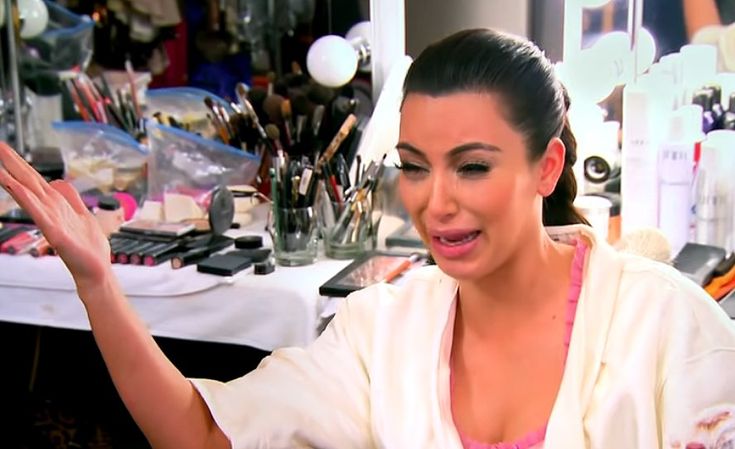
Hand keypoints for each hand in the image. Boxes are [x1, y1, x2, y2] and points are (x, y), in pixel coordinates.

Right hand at [0, 142, 112, 292]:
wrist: (95, 270)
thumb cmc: (87, 247)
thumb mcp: (81, 214)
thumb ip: (71, 198)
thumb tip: (59, 182)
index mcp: (55, 203)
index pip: (33, 177)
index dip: (18, 161)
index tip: (2, 145)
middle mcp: (49, 209)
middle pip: (27, 180)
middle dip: (11, 162)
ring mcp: (50, 220)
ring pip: (28, 194)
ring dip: (12, 179)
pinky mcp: (55, 232)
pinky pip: (39, 213)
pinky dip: (27, 200)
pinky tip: (15, 188)